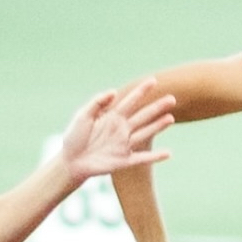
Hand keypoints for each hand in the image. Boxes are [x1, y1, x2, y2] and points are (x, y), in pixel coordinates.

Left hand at [57, 80, 174, 184]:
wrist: (70, 161)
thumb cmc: (74, 137)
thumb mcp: (82, 116)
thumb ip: (97, 103)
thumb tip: (113, 91)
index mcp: (112, 117)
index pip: (130, 101)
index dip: (141, 91)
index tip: (153, 80)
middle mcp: (121, 129)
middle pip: (143, 116)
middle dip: (157, 107)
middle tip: (172, 99)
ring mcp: (124, 145)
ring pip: (145, 133)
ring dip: (158, 126)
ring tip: (171, 118)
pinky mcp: (123, 160)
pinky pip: (143, 158)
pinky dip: (155, 157)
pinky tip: (169, 153)